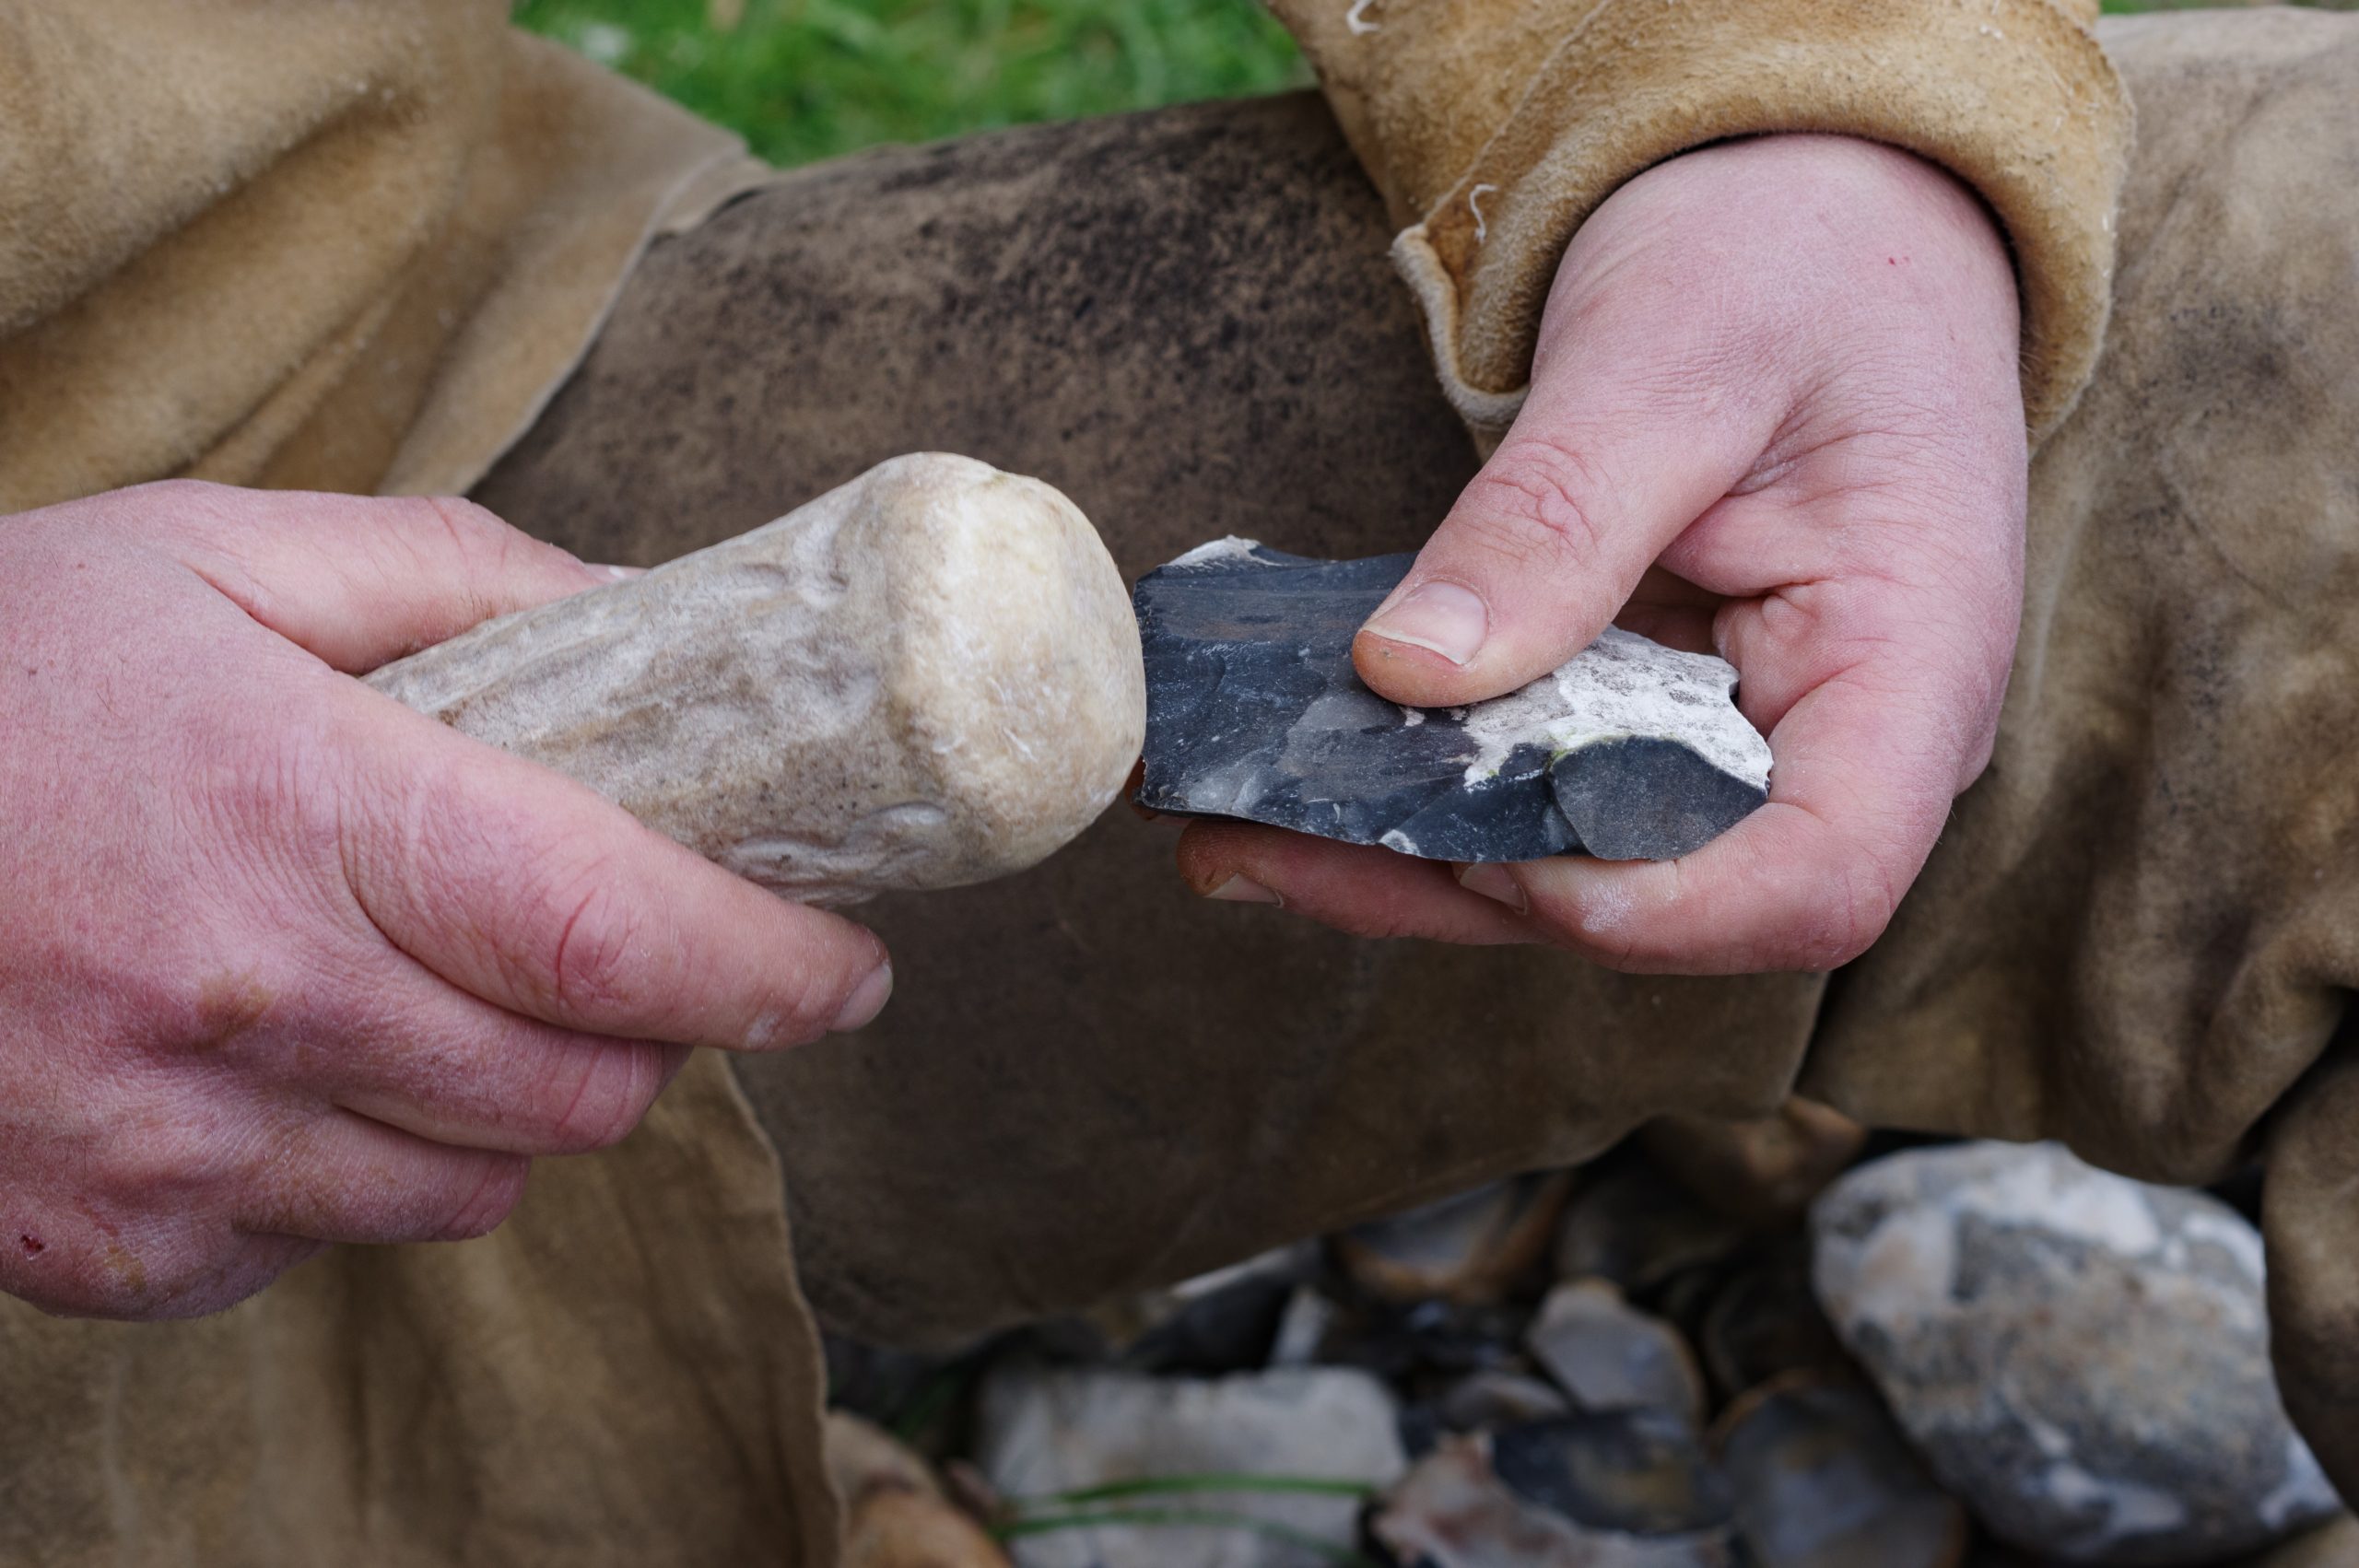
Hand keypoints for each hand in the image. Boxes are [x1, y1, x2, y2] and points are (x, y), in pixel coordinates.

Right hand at [0, 482, 891, 1318]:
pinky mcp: (107, 1250)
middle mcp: (242, 1006)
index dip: (776, 969)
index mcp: (292, 812)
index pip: (617, 939)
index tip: (855, 965)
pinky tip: (304, 1065)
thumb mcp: (211, 556)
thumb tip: (656, 616)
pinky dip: (372, 1168)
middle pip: (581, 1091)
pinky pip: (329, 1242)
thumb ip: (457, 579)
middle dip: (666, 1038)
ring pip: (478, 1187)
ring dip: (527, 1107)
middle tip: (655, 962)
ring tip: (464, 1000)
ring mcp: (167, 1152)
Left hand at [1179, 135, 2027, 972]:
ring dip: (1398, 861)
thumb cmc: (1790, 259)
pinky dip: (1413, 793)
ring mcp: (1739, 744)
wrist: (1817, 213)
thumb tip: (1407, 669)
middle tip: (1252, 842)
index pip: (1818, 879)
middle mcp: (1835, 743)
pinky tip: (1283, 781)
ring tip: (1225, 830)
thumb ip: (1554, 520)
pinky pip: (1534, 791)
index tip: (1487, 849)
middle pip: (1662, 897)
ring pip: (1570, 865)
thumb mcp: (1671, 356)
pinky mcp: (1649, 722)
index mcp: (1911, 665)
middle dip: (1456, 884)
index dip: (1654, 908)